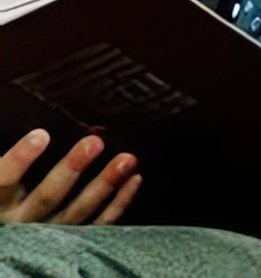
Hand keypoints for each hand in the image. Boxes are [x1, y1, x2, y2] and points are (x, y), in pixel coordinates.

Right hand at [0, 130, 141, 224]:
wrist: (12, 237)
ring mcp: (48, 235)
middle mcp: (20, 223)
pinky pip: (98, 225)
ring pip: (77, 212)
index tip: (41, 134)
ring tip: (127, 159)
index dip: (20, 159)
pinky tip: (135, 179)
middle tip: (95, 142)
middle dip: (71, 169)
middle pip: (47, 197)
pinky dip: (119, 204)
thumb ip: (10, 164)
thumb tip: (35, 132)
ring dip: (105, 184)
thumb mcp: (1, 181)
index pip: (2, 182)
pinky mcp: (71, 242)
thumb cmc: (6, 195)